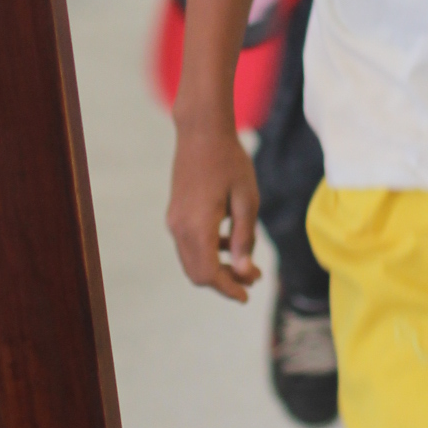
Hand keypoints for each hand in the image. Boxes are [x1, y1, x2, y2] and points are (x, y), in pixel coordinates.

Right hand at [167, 123, 261, 300]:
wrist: (202, 132)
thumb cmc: (230, 162)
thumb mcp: (247, 199)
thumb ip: (245, 237)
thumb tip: (244, 272)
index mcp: (198, 226)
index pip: (209, 274)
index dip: (229, 289)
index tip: (248, 295)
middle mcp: (180, 228)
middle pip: (198, 274)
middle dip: (225, 281)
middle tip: (253, 279)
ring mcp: (174, 221)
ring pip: (192, 261)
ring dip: (217, 267)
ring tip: (247, 264)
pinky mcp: (175, 214)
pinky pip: (189, 245)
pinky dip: (208, 252)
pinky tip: (231, 241)